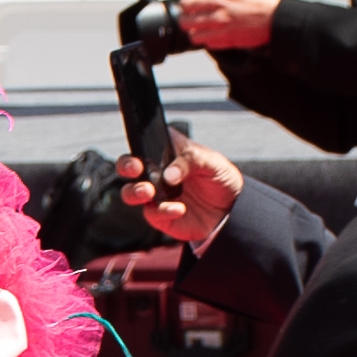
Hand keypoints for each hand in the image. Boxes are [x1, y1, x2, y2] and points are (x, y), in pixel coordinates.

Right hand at [117, 126, 241, 249]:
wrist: (230, 209)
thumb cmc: (220, 178)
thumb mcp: (211, 161)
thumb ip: (190, 161)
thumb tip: (168, 175)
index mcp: (167, 151)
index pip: (145, 142)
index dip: (138, 144)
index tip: (142, 151)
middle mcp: (157, 171)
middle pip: (128, 166)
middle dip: (126, 166)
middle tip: (136, 169)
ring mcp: (155, 194)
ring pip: (130, 192)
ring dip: (135, 191)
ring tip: (149, 192)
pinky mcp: (159, 215)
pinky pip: (152, 213)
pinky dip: (163, 211)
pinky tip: (179, 209)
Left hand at [177, 0, 279, 50]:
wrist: (275, 19)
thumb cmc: (260, 0)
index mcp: (219, 0)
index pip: (187, 4)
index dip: (185, 4)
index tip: (190, 3)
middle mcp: (217, 17)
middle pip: (185, 22)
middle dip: (186, 18)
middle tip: (193, 15)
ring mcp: (221, 32)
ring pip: (194, 36)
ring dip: (195, 31)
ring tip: (202, 25)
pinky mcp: (227, 43)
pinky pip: (207, 45)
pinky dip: (207, 39)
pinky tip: (214, 32)